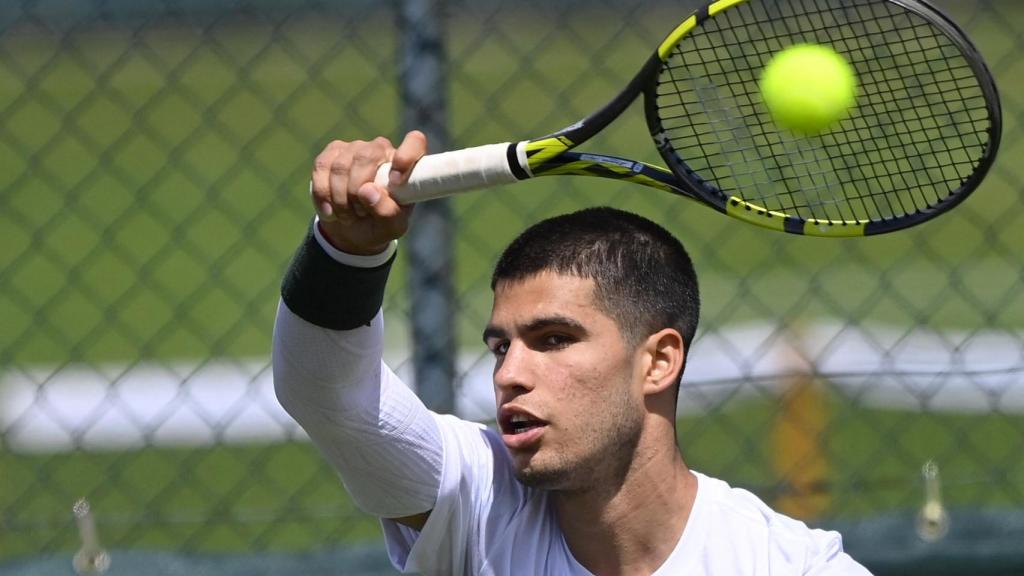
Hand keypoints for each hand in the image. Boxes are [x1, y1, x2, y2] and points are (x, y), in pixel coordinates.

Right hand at [310, 131, 426, 254]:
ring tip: (347, 215)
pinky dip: (322, 194)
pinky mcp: (331, 153)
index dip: (405, 157)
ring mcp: (355, 148)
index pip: (414, 142)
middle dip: (357, 191)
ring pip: (341, 166)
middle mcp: (381, 149)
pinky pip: (322, 167)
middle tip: (359, 213)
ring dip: (340, 198)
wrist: (350, 229)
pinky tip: (329, 210)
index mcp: (406, 165)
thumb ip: (387, 212)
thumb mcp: (390, 227)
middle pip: (366, 157)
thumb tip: (368, 191)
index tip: (396, 182)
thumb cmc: (378, 225)